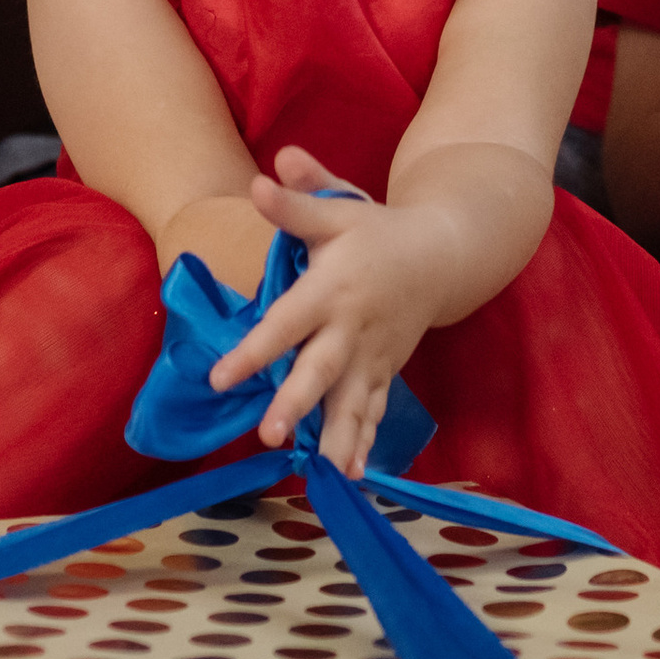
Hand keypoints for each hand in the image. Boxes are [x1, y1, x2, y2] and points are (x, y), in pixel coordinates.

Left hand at [206, 146, 458, 475]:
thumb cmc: (374, 231)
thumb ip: (298, 202)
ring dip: (336, 438)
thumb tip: (259, 181)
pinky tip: (354, 477)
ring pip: (352, 402)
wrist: (440, 254)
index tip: (218, 378)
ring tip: (322, 477)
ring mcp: (372, 355)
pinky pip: (374, 410)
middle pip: (321, 369)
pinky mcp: (385, 371)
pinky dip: (365, 441)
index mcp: (332, 288)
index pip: (286, 323)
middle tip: (271, 435)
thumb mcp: (338, 209)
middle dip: (297, 403)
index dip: (253, 350)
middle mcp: (351, 327)